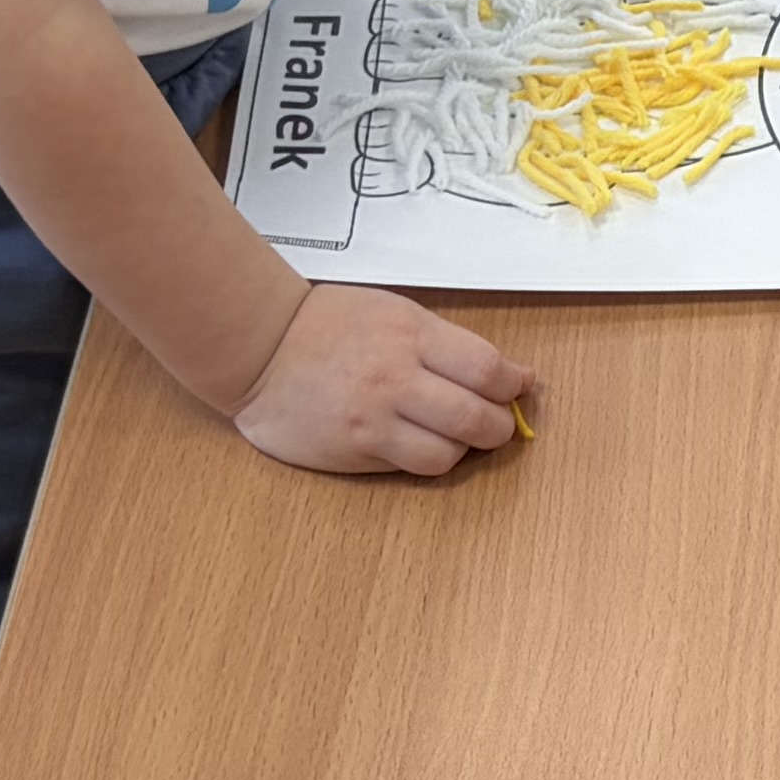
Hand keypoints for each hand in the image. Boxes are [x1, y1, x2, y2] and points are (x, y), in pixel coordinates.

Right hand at [233, 282, 537, 476]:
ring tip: (457, 435)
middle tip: (497, 421)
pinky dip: (430, 459)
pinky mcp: (355, 450)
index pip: (487, 369)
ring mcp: (373, 419)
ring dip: (465, 448)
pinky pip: (413, 467)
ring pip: (450, 453)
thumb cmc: (327, 325)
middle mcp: (395, 377)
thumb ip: (446, 343)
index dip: (514, 385)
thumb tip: (506, 374)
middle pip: (478, 417)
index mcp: (410, 334)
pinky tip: (423, 444)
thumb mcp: (394, 313)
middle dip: (500, 425)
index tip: (520, 387)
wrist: (258, 349)